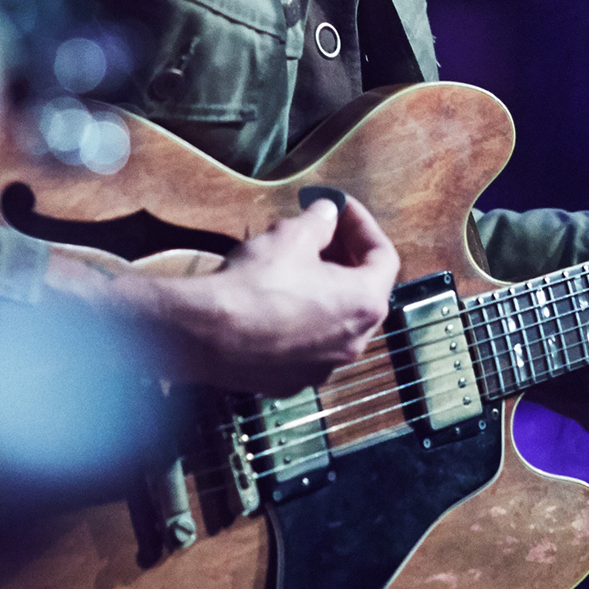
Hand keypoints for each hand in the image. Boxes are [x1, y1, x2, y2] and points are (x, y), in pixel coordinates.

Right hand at [112, 194, 399, 393]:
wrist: (205, 336)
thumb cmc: (255, 284)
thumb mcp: (291, 237)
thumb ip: (320, 222)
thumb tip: (328, 213)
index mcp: (364, 304)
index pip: (384, 257)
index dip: (363, 225)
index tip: (340, 208)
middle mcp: (353, 342)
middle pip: (363, 291)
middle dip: (345, 257)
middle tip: (322, 232)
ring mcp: (323, 367)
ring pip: (334, 320)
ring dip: (323, 290)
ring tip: (295, 264)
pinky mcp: (292, 381)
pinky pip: (306, 344)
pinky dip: (300, 319)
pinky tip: (274, 301)